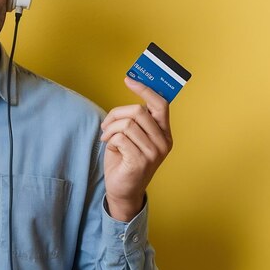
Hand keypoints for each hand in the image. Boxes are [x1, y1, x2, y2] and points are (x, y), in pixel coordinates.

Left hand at [100, 77, 172, 221]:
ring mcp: (154, 153)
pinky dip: (110, 139)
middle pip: (138, 111)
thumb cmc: (124, 159)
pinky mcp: (141, 162)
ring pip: (127, 124)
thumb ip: (135, 119)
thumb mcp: (132, 136)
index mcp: (164, 133)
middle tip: (106, 125)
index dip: (145, 89)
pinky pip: (120, 138)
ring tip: (106, 138)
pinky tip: (109, 147)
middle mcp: (163, 142)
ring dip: (110, 129)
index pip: (160, 104)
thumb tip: (131, 90)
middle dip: (116, 114)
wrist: (122, 190)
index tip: (129, 79)